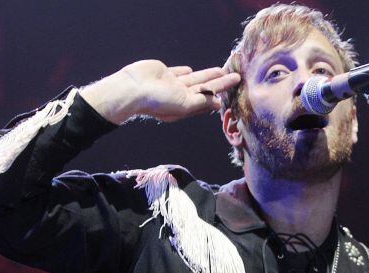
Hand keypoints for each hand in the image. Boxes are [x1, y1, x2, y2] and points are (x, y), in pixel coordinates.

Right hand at [80, 60, 240, 123]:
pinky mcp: (163, 73)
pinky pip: (178, 72)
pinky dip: (185, 71)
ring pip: (195, 79)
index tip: (236, 90)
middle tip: (236, 77)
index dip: (222, 94)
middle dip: (221, 83)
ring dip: (208, 75)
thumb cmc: (157, 100)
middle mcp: (180, 97)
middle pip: (206, 88)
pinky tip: (192, 70)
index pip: (209, 99)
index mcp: (186, 107)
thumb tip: (218, 103)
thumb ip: (201, 102)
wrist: (132, 88)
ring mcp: (171, 85)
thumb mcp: (184, 104)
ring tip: (221, 71)